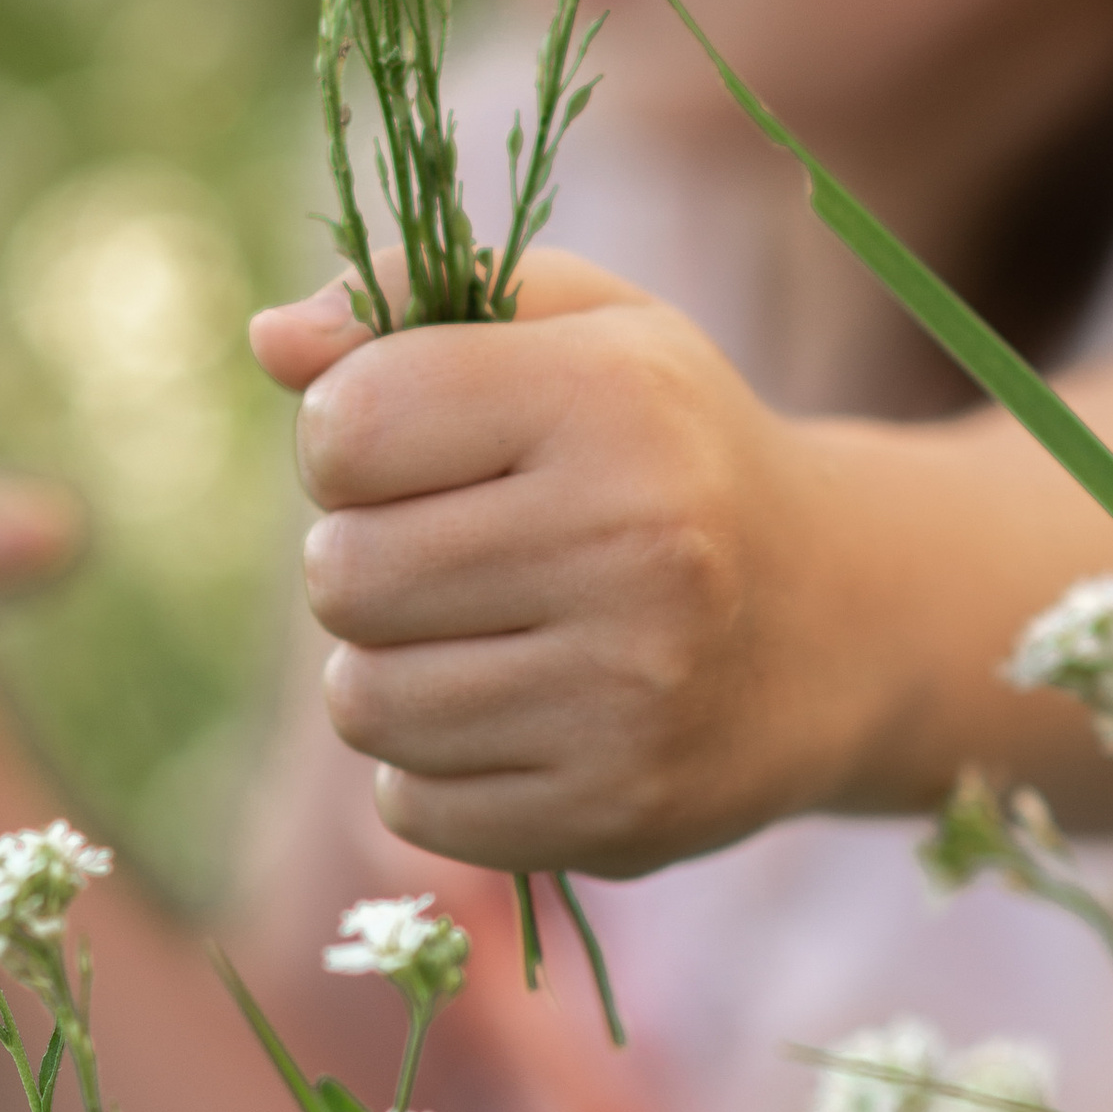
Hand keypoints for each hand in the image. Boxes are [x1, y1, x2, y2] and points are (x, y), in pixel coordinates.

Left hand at [251, 253, 866, 875]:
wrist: (841, 618)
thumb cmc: (669, 448)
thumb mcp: (582, 326)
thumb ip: (413, 299)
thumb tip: (270, 341)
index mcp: (613, 400)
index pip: (350, 427)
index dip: (346, 438)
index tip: (415, 447)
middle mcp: (635, 545)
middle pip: (341, 575)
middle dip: (363, 560)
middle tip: (450, 552)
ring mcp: (630, 694)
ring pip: (363, 701)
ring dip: (388, 669)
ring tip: (481, 633)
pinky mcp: (616, 812)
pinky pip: (411, 804)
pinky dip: (435, 766)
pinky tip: (518, 714)